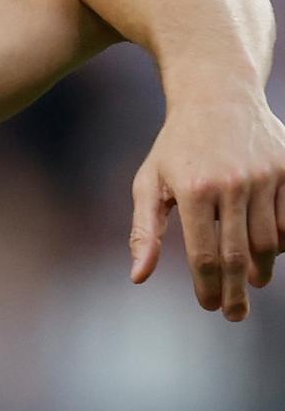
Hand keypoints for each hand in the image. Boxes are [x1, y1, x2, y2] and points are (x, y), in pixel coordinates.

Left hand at [129, 94, 284, 320]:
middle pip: (239, 255)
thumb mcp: (150, 182)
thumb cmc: (175, 146)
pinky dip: (281, 243)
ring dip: (261, 270)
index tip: (208, 306)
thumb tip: (139, 277)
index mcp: (194, 189)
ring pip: (271, 242)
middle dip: (236, 291)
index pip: (204, 254)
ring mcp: (266, 176)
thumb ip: (145, 231)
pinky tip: (268, 252)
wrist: (216, 96)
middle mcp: (233, 184)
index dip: (207, 286)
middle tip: (233, 314)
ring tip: (251, 284)